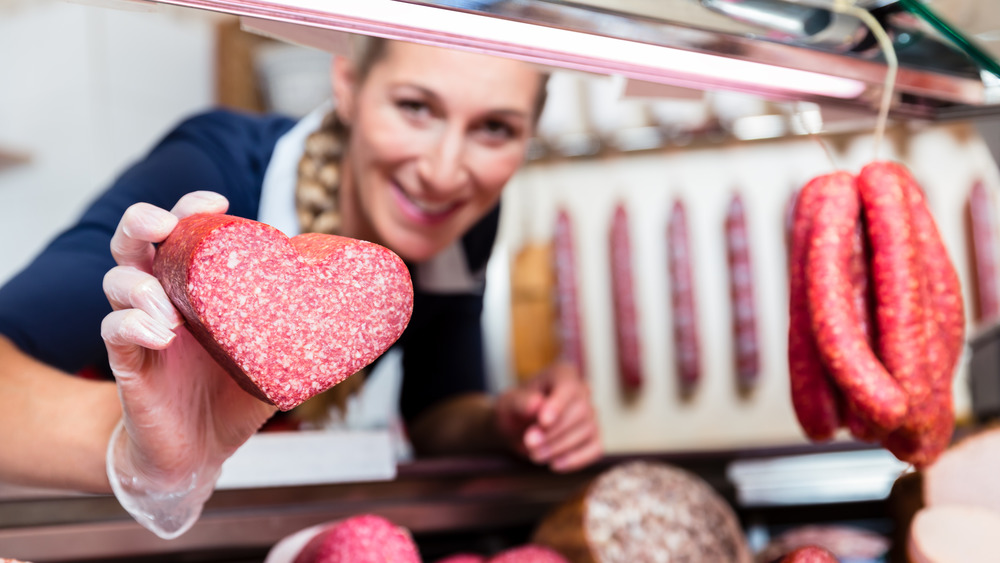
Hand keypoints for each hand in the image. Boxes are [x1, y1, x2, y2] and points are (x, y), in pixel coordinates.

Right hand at [101, 192, 276, 537]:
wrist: (203, 451)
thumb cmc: (235, 395)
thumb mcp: (278, 356)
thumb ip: (305, 330)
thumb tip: (366, 310)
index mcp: (198, 287)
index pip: (183, 233)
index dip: (192, 209)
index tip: (217, 203)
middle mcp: (163, 298)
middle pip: (135, 242)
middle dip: (144, 223)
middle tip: (164, 226)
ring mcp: (141, 328)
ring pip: (118, 282)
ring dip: (140, 284)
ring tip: (170, 310)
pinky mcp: (127, 363)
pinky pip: (114, 332)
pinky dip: (133, 326)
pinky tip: (162, 337)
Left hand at [495, 362, 601, 471]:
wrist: (516, 429)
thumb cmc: (514, 410)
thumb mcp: (509, 404)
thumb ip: (521, 402)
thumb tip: (536, 404)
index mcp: (562, 374)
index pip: (568, 387)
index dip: (557, 405)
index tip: (543, 421)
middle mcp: (582, 392)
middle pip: (580, 412)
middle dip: (554, 432)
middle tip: (530, 443)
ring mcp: (591, 415)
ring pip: (587, 431)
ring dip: (560, 447)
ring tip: (535, 455)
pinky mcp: (594, 438)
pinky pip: (594, 449)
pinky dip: (576, 459)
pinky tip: (554, 464)